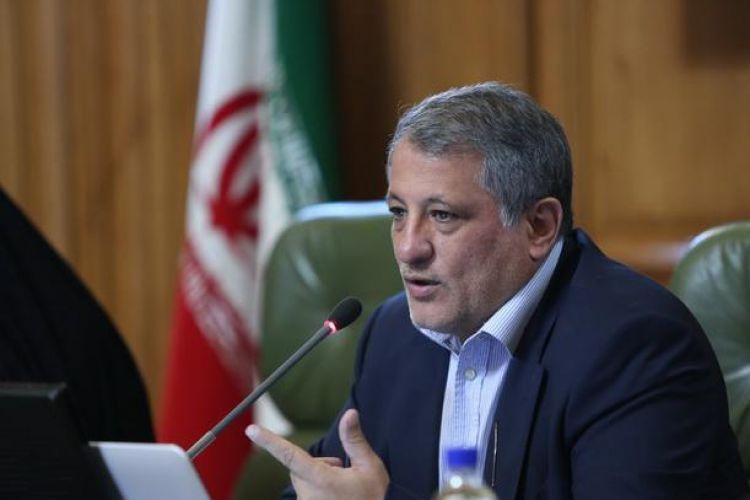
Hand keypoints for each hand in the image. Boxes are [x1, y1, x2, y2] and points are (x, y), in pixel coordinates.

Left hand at [246, 409, 388, 499]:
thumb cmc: (375, 498)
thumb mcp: (370, 466)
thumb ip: (355, 440)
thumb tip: (350, 413)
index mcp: (322, 481)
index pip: (291, 456)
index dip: (270, 442)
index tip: (252, 430)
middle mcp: (309, 495)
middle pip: (299, 468)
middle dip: (316, 464)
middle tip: (343, 470)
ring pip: (303, 482)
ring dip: (317, 478)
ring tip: (343, 488)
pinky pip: (307, 495)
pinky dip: (318, 491)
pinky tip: (338, 496)